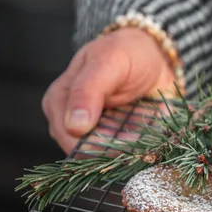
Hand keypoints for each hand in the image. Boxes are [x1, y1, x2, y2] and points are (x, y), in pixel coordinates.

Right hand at [42, 28, 176, 151]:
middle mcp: (70, 122)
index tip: (128, 139)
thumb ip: (88, 90)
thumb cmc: (125, 53)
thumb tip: (74, 126)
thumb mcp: (108, 62)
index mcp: (59, 100)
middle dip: (115, 149)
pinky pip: (121, 156)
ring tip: (146, 134)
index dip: (95, 144)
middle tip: (142, 137)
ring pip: (105, 158)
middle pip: (86, 152)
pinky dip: (136, 150)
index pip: (68, 134)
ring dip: (128, 151)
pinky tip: (147, 139)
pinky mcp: (113, 142)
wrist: (152, 55)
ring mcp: (91, 135)